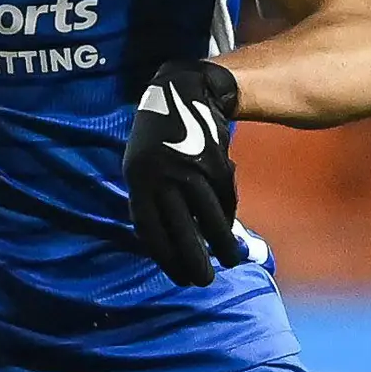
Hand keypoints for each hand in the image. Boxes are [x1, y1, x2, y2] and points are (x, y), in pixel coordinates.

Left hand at [124, 59, 244, 287]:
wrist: (183, 89)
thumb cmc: (158, 135)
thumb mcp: (141, 164)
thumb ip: (152, 198)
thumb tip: (170, 240)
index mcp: (138, 181)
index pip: (150, 231)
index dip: (166, 258)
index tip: (180, 278)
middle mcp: (162, 178)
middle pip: (181, 230)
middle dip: (194, 260)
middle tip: (205, 281)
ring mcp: (191, 170)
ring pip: (209, 217)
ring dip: (222, 243)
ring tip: (232, 260)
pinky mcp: (216, 163)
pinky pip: (224, 198)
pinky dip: (228, 216)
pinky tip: (229, 229)